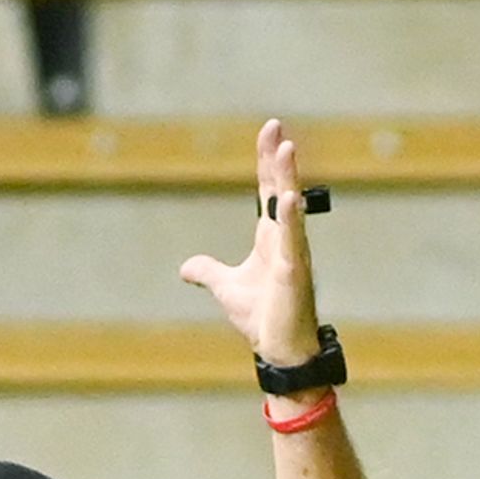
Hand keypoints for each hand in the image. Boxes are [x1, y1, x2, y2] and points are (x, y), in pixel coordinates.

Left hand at [178, 117, 323, 368]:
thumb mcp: (226, 288)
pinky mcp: (294, 273)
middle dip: (278, 159)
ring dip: (289, 178)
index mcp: (271, 237)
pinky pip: (294, 241)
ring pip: (291, 208)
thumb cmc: (262, 318)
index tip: (271, 132)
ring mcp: (293, 254)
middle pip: (281, 189)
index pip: (269, 190)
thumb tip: (186, 268)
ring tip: (287, 149)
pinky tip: (290, 197)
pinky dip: (292, 218)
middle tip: (276, 128)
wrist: (280, 350)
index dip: (267, 161)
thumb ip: (208, 272)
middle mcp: (286, 239)